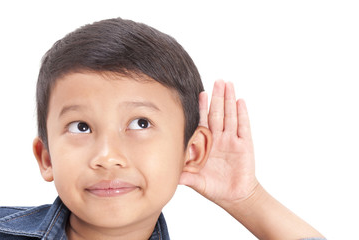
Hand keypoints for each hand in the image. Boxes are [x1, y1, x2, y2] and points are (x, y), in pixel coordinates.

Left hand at [179, 80, 258, 206]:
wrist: (234, 197)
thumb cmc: (215, 187)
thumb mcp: (196, 181)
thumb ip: (184, 176)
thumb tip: (168, 173)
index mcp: (207, 144)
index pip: (203, 121)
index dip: (202, 107)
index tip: (199, 93)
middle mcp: (219, 138)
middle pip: (217, 113)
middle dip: (217, 97)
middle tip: (217, 81)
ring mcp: (232, 140)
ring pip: (230, 116)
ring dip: (229, 100)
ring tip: (228, 84)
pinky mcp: (244, 145)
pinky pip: (243, 127)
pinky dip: (242, 114)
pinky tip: (240, 101)